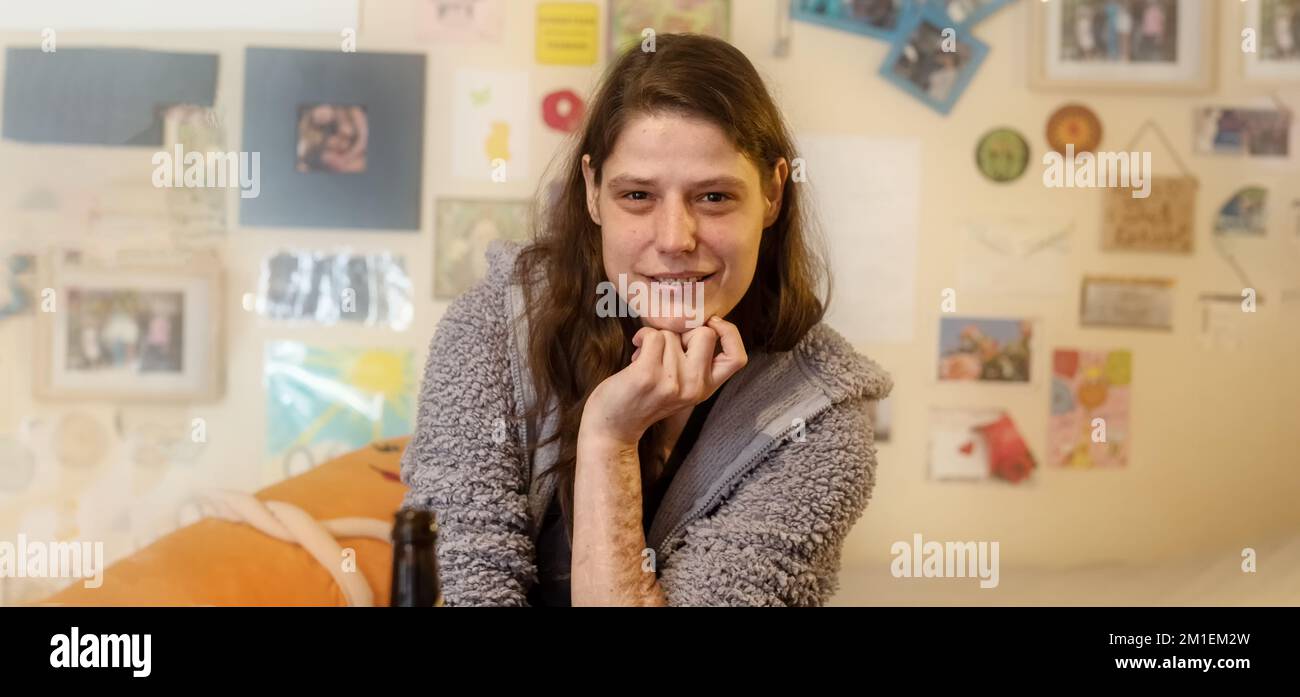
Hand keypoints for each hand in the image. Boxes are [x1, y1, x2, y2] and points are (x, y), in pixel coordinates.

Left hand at [582, 316, 747, 444]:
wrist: (614, 427)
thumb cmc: (645, 399)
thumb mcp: (681, 387)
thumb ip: (695, 362)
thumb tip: (698, 320)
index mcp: (706, 388)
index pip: (738, 358)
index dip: (730, 333)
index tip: (711, 325)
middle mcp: (694, 386)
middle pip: (706, 334)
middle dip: (683, 331)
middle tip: (667, 345)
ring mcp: (672, 382)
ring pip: (672, 333)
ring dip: (655, 338)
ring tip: (645, 358)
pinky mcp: (648, 375)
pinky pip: (653, 336)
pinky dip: (642, 336)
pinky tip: (636, 352)